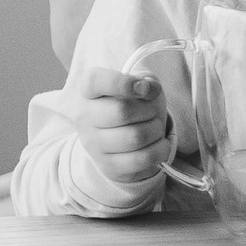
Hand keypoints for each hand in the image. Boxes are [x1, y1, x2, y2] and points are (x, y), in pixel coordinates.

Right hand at [70, 67, 173, 198]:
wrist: (123, 140)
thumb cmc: (133, 105)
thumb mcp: (140, 85)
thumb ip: (147, 80)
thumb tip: (149, 89)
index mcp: (88, 90)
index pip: (96, 81)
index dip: (123, 83)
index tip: (143, 88)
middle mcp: (84, 116)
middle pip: (122, 111)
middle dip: (149, 110)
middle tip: (152, 112)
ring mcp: (93, 144)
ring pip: (135, 136)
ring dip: (156, 130)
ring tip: (155, 128)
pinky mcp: (108, 165)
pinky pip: (142, 158)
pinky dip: (160, 150)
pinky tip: (160, 144)